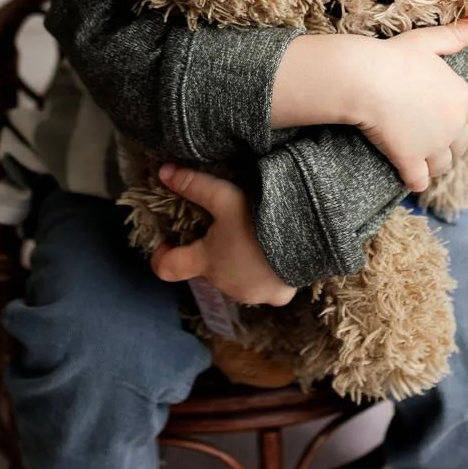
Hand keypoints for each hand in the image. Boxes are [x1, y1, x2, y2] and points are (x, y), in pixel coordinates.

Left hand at [149, 164, 297, 306]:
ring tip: (254, 240)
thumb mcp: (224, 197)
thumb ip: (193, 185)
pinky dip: (265, 276)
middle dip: (211, 252)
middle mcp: (224, 284)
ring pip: (235, 280)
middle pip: (207, 269)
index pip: (167, 269)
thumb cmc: (259, 219)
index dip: (161, 257)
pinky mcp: (276, 297)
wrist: (306, 238)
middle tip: (227, 229)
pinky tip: (275, 258)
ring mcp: (251, 294)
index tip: (167, 244)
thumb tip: (163, 172)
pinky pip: (265, 288)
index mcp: (206, 262)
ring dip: (238, 265)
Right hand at [348, 14, 467, 192]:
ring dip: (435, 164)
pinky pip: (420, 181)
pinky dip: (415, 180)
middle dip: (451, 146)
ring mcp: (434, 146)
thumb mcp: (428, 41)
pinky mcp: (411, 160)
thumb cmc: (395, 57)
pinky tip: (408, 176)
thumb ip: (456, 35)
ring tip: (422, 159)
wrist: (365, 79)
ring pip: (443, 165)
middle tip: (433, 141)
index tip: (452, 123)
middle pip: (462, 146)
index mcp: (463, 98)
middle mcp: (454, 125)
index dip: (465, 124)